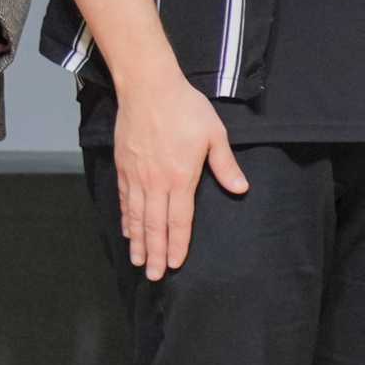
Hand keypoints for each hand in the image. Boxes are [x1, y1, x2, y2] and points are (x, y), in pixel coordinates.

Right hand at [111, 80, 248, 279]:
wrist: (149, 87)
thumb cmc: (186, 108)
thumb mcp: (214, 134)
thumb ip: (225, 165)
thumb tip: (241, 189)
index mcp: (180, 177)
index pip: (179, 220)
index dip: (177, 244)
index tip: (175, 264)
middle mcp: (155, 181)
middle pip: (155, 225)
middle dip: (155, 252)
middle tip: (154, 276)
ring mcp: (136, 175)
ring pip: (137, 216)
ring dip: (138, 241)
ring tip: (138, 261)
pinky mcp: (124, 166)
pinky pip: (124, 199)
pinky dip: (126, 218)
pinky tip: (127, 231)